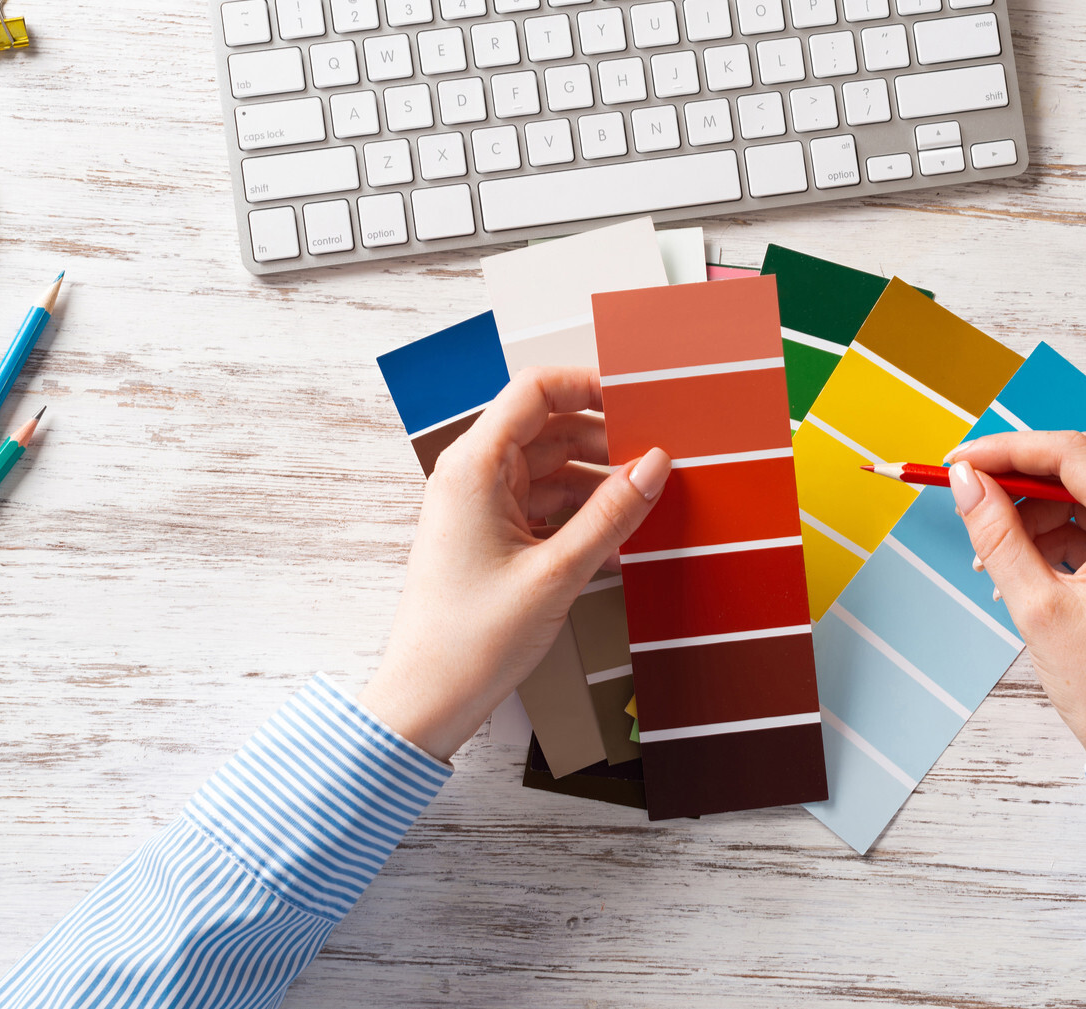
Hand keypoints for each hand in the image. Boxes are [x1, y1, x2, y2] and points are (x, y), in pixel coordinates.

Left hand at [358, 366, 669, 760]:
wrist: (428, 700)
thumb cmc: (472, 639)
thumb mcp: (558, 572)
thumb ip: (612, 513)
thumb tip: (656, 463)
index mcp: (475, 466)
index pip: (536, 390)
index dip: (590, 385)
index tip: (640, 399)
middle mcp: (474, 476)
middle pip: (550, 428)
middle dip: (606, 440)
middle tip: (658, 460)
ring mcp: (481, 506)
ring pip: (552, 469)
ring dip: (598, 482)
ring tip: (645, 504)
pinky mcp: (491, 537)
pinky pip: (545, 505)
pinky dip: (581, 515)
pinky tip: (617, 539)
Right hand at [946, 430, 1085, 768]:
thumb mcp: (1037, 608)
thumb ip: (998, 534)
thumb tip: (966, 481)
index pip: (1069, 454)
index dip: (1005, 450)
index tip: (957, 461)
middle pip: (1081, 464)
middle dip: (1018, 476)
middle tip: (966, 491)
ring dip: (1034, 511)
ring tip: (990, 552)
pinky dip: (1056, 535)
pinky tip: (1021, 566)